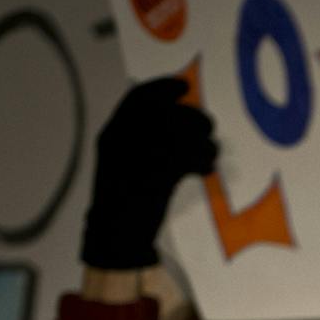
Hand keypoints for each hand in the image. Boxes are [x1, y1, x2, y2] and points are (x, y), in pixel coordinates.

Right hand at [81, 76, 217, 270]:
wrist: (117, 233)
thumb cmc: (123, 202)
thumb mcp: (126, 162)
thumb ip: (145, 139)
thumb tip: (180, 120)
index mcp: (112, 133)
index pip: (139, 97)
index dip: (164, 86)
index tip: (184, 86)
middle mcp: (124, 138)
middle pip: (168, 110)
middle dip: (194, 117)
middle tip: (207, 129)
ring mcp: (140, 154)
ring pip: (184, 132)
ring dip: (204, 141)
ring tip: (208, 155)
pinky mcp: (161, 173)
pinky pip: (192, 155)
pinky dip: (204, 160)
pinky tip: (205, 169)